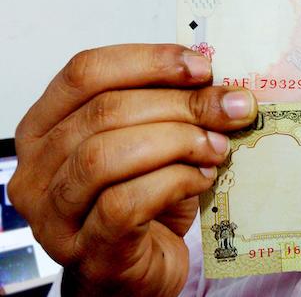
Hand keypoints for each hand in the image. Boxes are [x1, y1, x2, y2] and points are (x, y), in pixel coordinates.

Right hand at [10, 44, 257, 295]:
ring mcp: (55, 213)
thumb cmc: (146, 203)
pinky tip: (202, 179)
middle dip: (181, 104)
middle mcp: (38, 167)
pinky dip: (174, 182)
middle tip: (232, 107)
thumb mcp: (157, 143)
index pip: (86, 72)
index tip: (202, 67)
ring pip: (107, 156)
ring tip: (216, 147)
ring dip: (178, 142)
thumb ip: (174, 109)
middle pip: (104, 112)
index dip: (148, 62)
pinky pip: (125, 204)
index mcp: (47, 125)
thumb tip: (224, 87)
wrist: (141, 269)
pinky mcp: (88, 249)